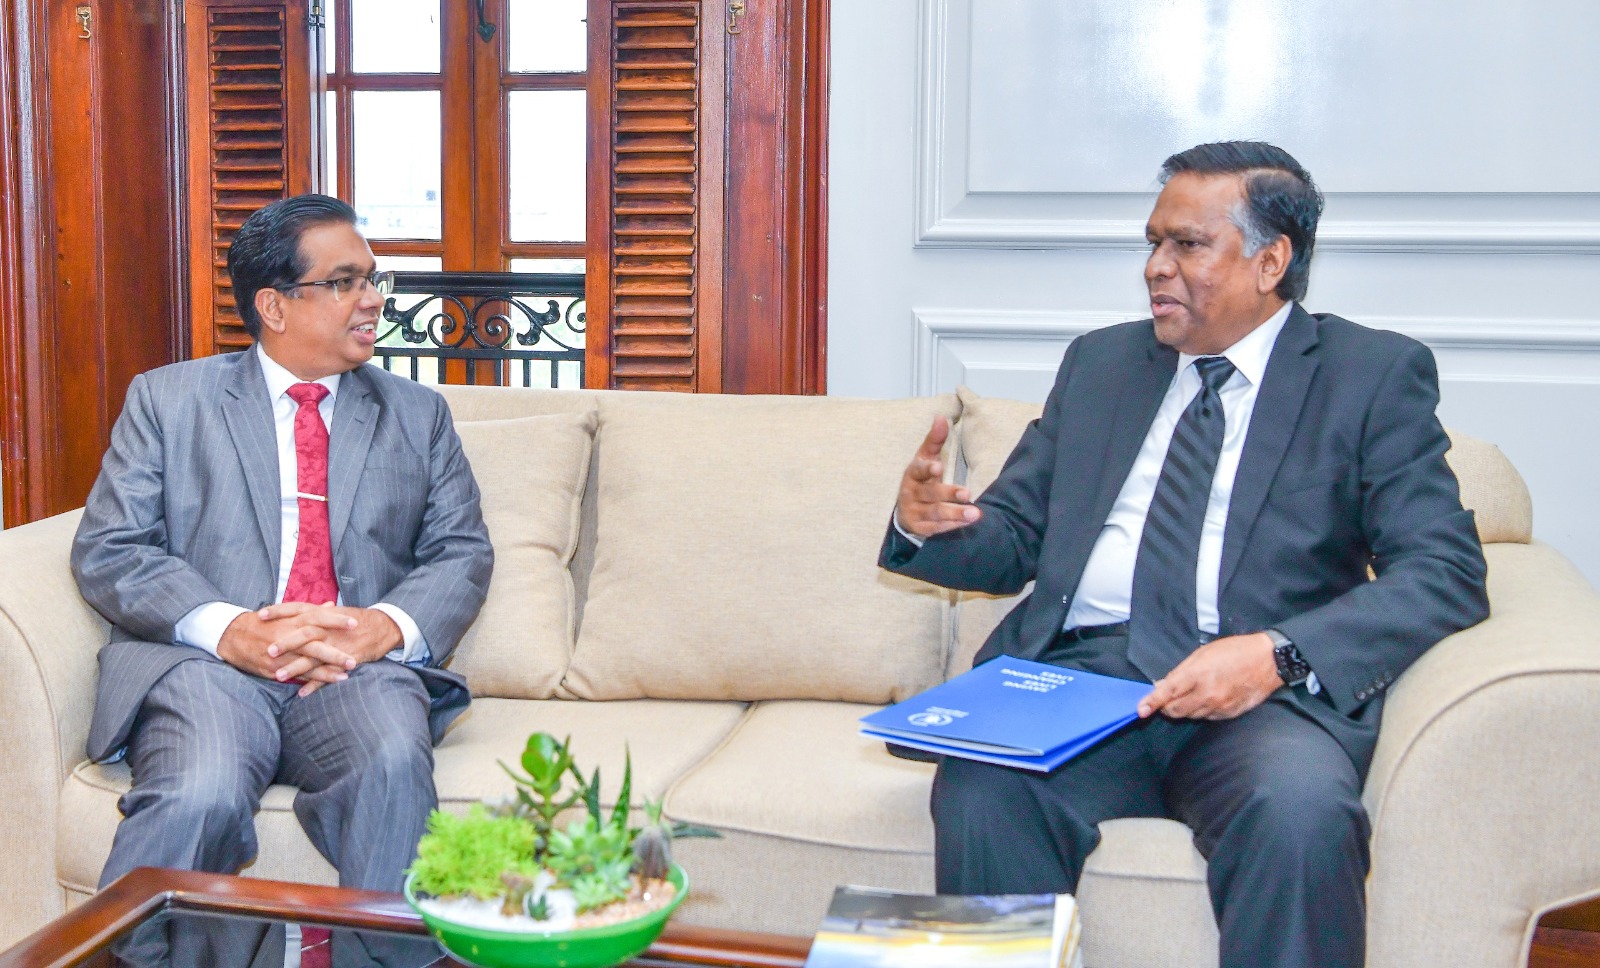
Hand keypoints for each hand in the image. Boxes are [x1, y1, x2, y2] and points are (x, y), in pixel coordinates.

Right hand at [217, 606, 355, 696]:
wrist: (233, 636)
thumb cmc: (264, 623)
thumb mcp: (286, 613)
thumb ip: (310, 610)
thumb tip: (331, 604)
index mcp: (292, 620)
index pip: (318, 618)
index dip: (336, 620)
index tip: (355, 622)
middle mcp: (288, 636)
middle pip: (316, 643)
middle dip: (336, 651)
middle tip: (356, 656)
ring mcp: (282, 654)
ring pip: (308, 662)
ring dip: (329, 668)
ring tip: (348, 672)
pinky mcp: (274, 668)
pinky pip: (297, 675)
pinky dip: (313, 679)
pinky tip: (329, 681)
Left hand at [255, 602, 404, 690]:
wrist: (384, 627)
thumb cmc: (356, 619)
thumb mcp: (334, 611)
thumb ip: (314, 612)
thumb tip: (295, 611)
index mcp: (322, 613)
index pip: (296, 609)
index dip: (278, 611)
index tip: (259, 615)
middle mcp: (328, 628)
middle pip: (303, 634)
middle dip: (285, 643)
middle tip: (267, 651)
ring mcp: (337, 645)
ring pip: (313, 657)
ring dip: (295, 667)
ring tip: (278, 676)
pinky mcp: (346, 660)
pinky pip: (328, 674)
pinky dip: (315, 684)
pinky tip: (302, 693)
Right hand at [896, 416, 980, 537]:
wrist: (906, 510)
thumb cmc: (921, 479)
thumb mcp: (925, 458)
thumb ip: (934, 440)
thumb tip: (941, 417)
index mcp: (912, 474)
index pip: (917, 470)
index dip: (927, 469)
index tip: (938, 467)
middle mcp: (911, 494)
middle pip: (930, 494)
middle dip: (949, 494)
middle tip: (968, 494)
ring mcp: (914, 512)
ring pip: (935, 513)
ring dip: (955, 514)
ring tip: (975, 514)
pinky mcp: (920, 528)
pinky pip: (936, 529)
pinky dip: (951, 526)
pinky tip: (966, 524)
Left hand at [1137, 632, 1282, 719]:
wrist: (1268, 661)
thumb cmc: (1234, 651)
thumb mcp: (1203, 653)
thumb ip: (1181, 671)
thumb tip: (1163, 684)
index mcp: (1198, 674)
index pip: (1168, 693)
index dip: (1152, 702)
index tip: (1141, 710)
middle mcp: (1207, 694)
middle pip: (1175, 710)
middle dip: (1166, 706)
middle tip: (1166, 698)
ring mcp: (1219, 706)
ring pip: (1190, 715)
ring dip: (1184, 708)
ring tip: (1191, 694)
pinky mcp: (1229, 714)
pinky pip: (1206, 717)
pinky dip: (1200, 710)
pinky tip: (1206, 699)